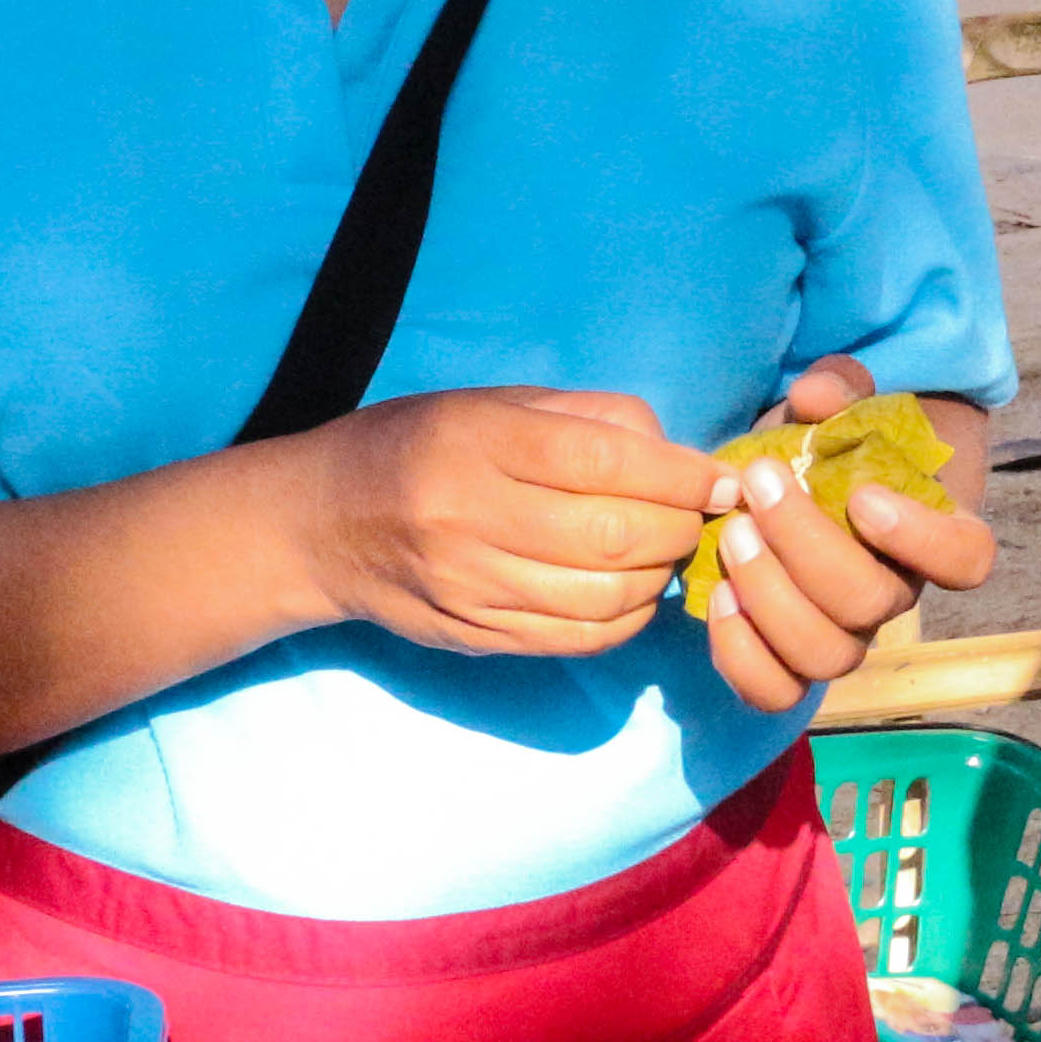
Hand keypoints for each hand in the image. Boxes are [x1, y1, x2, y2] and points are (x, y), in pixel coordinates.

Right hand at [287, 388, 722, 656]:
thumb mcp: (495, 403)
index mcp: (479, 442)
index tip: (721, 479)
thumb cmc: (421, 444)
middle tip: (699, 515)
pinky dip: (628, 618)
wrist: (319, 523)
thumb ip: (591, 419)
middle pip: (613, 536)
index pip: (604, 462)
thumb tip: (679, 455)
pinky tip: (633, 590)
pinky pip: (580, 638)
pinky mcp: (476, 635)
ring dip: (661, 576)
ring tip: (667, 550)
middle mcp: (470, 517)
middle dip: (680, 528)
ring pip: (606, 597)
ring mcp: (472, 586)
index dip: (680, 475)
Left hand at [692, 356, 999, 710]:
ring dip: (770, 597)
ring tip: (732, 535)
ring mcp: (845, 634)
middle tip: (757, 485)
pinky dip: (742, 656)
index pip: (965, 562)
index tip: (861, 495)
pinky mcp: (789, 658)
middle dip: (806, 546)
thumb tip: (815, 395)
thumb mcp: (849, 399)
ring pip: (825, 656)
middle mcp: (895, 594)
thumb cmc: (840, 438)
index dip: (922, 540)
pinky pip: (775, 691)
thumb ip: (842, 387)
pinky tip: (718, 597)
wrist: (805, 480)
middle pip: (871, 606)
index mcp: (935, 534)